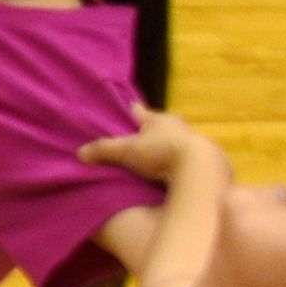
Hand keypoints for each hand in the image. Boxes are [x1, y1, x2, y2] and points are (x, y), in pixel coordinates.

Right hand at [79, 105, 215, 185]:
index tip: (124, 113)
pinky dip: (177, 165)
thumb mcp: (127, 151)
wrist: (200, 168)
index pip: (140, 112)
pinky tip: (171, 174)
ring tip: (153, 162)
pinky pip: (186, 160)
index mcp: (159, 120)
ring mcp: (193, 142)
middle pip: (159, 127)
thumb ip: (104, 150)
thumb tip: (80, 153)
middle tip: (136, 142)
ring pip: (174, 142)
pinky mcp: (205, 160)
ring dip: (165, 150)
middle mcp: (178, 126)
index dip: (131, 113)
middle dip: (149, 133)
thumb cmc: (162, 152)